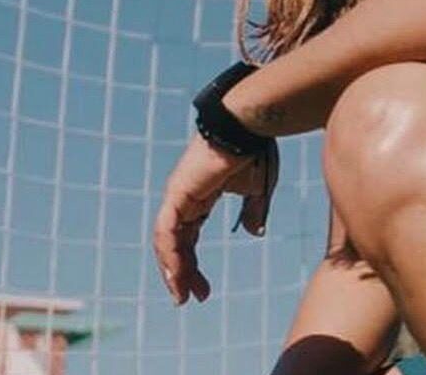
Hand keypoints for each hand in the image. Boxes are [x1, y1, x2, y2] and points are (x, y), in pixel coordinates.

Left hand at [153, 134, 278, 303]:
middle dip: (183, 273)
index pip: (189, 236)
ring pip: (167, 242)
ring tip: (181, 295)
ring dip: (173, 270)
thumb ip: (254, 211)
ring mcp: (178, 195)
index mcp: (200, 196)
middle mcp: (184, 198)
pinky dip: (170, 254)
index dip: (193, 264)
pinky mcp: (178, 193)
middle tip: (189, 299)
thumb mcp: (258, 189)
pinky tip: (176, 274)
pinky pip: (167, 230)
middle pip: (176, 244)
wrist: (250, 126)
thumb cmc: (256, 150)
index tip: (204, 291)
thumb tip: (254, 232)